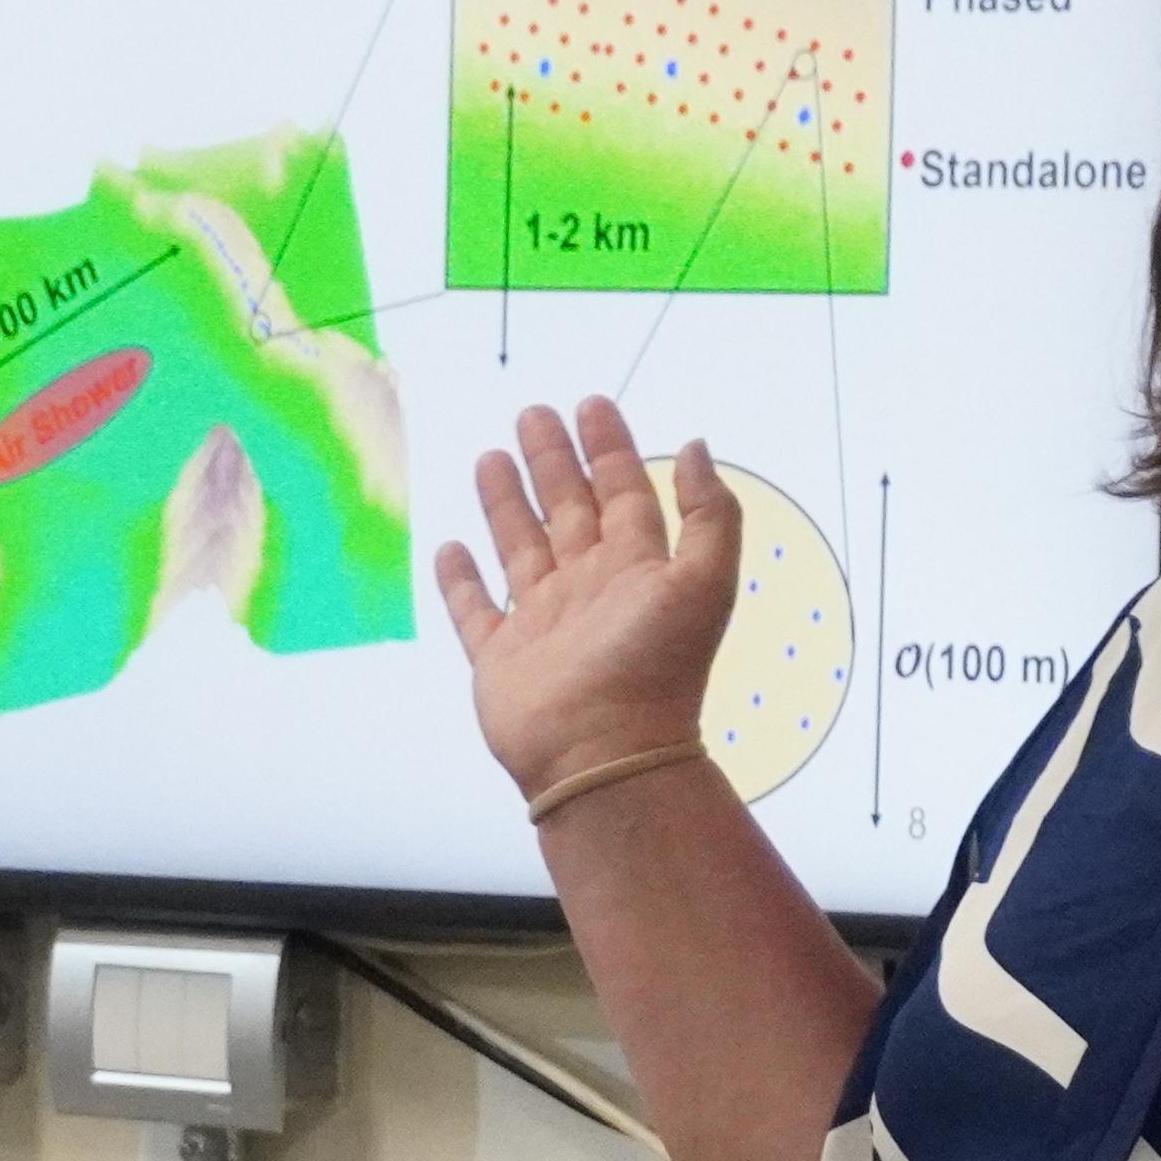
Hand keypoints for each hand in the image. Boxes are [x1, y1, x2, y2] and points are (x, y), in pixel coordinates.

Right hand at [431, 397, 741, 802]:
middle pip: (568, 509)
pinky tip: (452, 548)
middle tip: (534, 414)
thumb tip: (698, 446)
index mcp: (638, 569)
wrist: (603, 755)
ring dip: (506, 504)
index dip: (610, 448)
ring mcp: (542, 624)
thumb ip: (709, 511)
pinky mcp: (500, 658)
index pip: (624, 492)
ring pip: (520, 547)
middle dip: (553, 461)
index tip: (592, 405)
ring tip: (490, 458)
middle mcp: (590, 589)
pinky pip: (476, 611)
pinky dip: (461, 581)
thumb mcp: (706, 581)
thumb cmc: (655, 668)